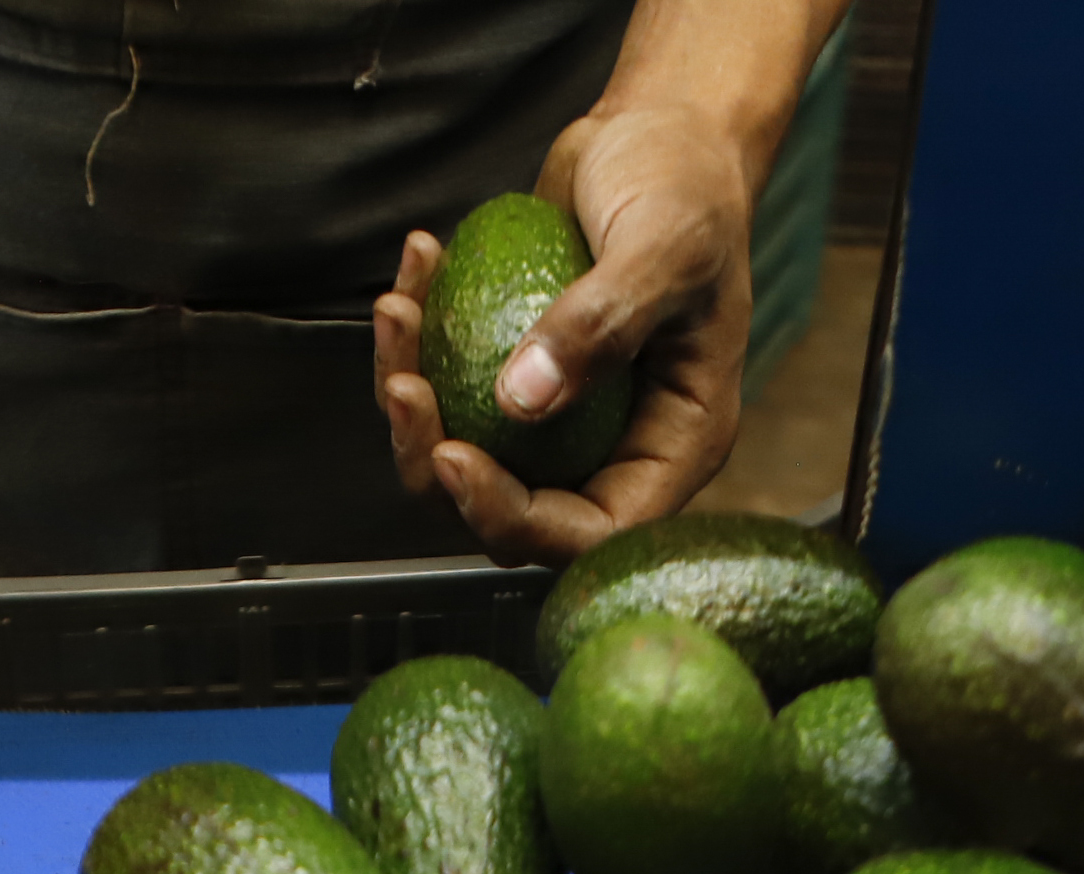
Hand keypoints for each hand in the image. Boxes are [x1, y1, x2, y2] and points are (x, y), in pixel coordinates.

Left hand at [373, 102, 754, 565]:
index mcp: (671, 447)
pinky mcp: (512, 372)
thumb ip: (601, 324)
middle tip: (403, 386)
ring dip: (409, 396)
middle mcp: (612, 446)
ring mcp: (559, 416)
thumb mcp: (666, 246)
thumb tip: (520, 403)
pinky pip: (448, 386)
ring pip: (462, 453)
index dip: (512, 517)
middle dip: (437, 460)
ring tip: (396, 311)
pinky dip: (417, 337)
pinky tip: (416, 269)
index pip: (586, 531)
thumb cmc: (687, 187)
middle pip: (507, 509)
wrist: (662, 133)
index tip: (456, 455)